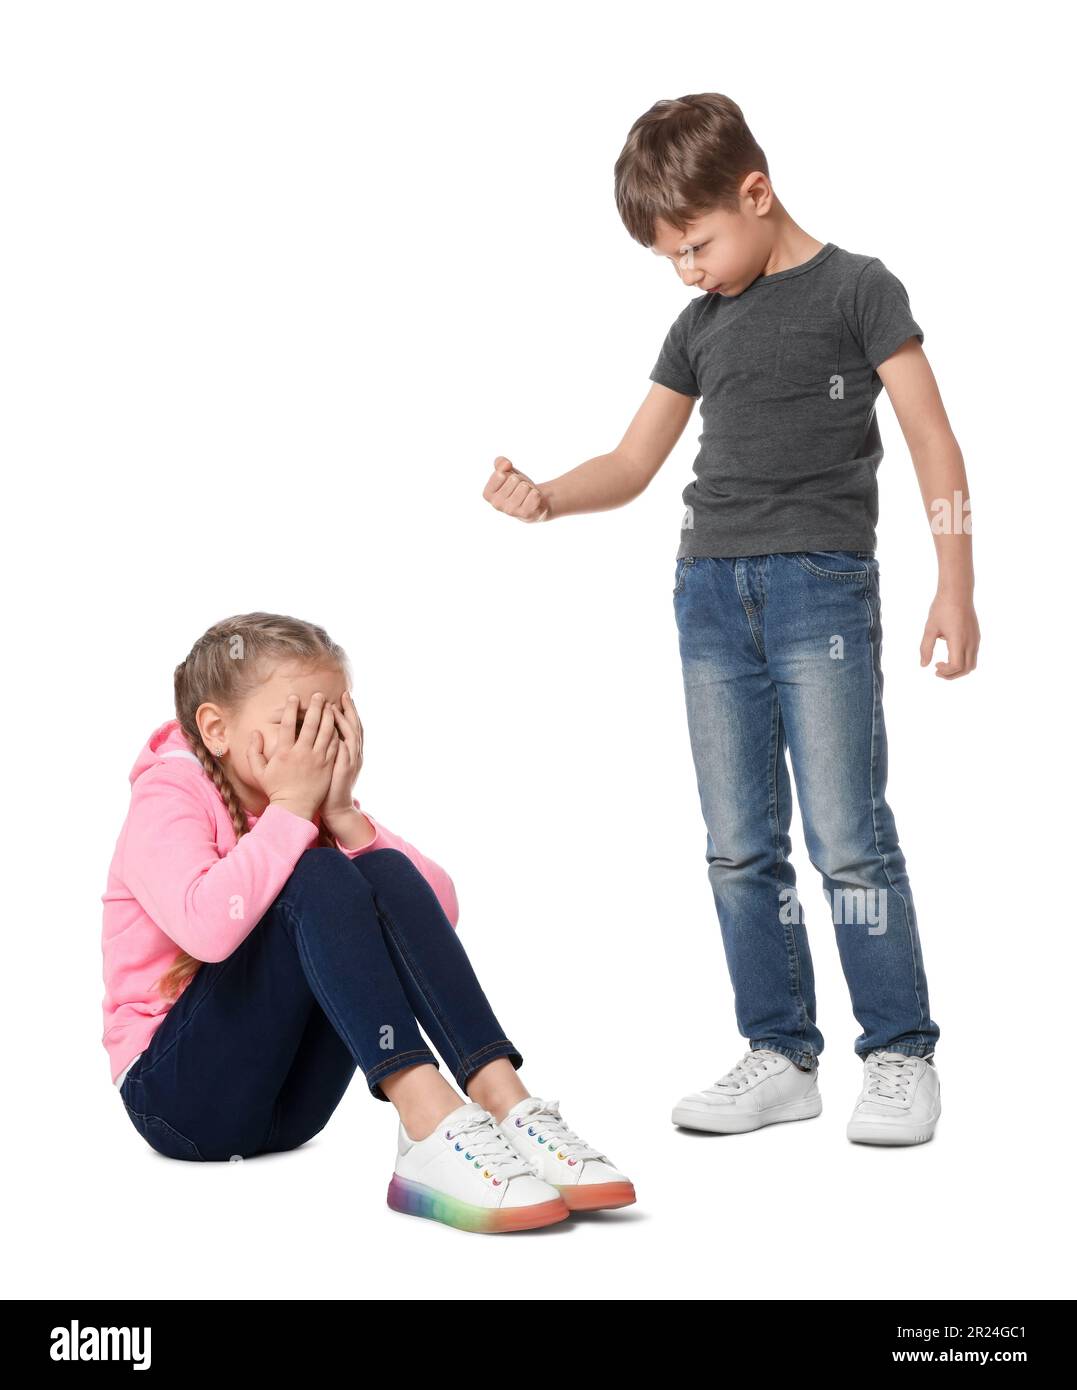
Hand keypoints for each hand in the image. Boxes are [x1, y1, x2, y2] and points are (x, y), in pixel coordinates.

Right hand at [248, 692, 339, 819]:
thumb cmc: (275, 789)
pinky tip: (337, 725)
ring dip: (329, 717)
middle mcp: (302, 753)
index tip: (294, 697)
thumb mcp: (259, 771)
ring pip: (326, 732)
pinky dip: (336, 733)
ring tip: (330, 706)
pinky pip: (334, 745)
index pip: (289, 725)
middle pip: (311, 724)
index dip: (291, 709)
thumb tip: (255, 732)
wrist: (294, 807)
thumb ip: (253, 751)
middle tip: (319, 695)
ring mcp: (317, 759)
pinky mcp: (327, 765)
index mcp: (284, 752)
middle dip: (316, 707)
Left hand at [318, 690, 364, 823]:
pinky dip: (342, 738)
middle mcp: (354, 754)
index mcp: (351, 752)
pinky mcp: (345, 769)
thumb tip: (321, 733)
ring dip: (344, 720)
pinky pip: (345, 750)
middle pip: (355, 727)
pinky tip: (334, 727)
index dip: (349, 712)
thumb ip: (329, 748)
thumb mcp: (331, 764)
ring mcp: (351, 761)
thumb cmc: (328, 786)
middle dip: (350, 710)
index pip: (351, 727)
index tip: (342, 697)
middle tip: (344, 694)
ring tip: (336, 707)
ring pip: (352, 735)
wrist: (336, 807)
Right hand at [482, 455, 550, 521]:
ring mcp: (511, 511)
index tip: (509, 481)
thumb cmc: (516, 486)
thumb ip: (500, 463)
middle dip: (520, 480)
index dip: (508, 473)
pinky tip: (532, 499)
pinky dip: (536, 494)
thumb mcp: (506, 471)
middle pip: (513, 479)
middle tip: (519, 488)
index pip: (500, 474)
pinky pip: (534, 495)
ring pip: (524, 487)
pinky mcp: (525, 514)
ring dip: (528, 487)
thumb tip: (506, 464)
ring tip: (526, 494)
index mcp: (488, 494)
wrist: (532, 502)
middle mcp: (497, 505)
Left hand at [920, 595, 979, 677]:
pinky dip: (963, 660)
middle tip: (937, 670)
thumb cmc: (942, 608)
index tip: (935, 665)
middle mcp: (971, 642)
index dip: (946, 671)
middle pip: (967, 669)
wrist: (958, 592)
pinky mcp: (976, 636)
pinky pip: (973, 655)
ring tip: (943, 664)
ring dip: (959, 669)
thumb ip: (926, 648)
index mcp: (959, 640)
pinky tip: (949, 652)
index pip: (956, 666)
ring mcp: (975, 639)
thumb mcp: (930, 628)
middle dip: (952, 675)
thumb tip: (923, 665)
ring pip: (972, 664)